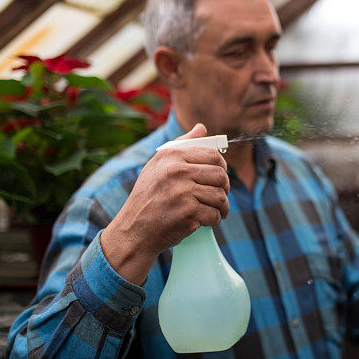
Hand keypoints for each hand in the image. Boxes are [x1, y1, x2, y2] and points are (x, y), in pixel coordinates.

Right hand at [100, 123, 229, 284]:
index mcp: (171, 156)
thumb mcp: (157, 165)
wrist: (134, 230)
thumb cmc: (148, 197)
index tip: (219, 177)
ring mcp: (182, 192)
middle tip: (220, 196)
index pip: (212, 155)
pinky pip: (214, 214)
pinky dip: (214, 220)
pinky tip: (207, 221)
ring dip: (222, 207)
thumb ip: (181, 145)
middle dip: (225, 187)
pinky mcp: (188, 212)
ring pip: (220, 196)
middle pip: (220, 175)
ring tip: (216, 210)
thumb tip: (201, 128)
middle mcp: (177, 171)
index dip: (222, 167)